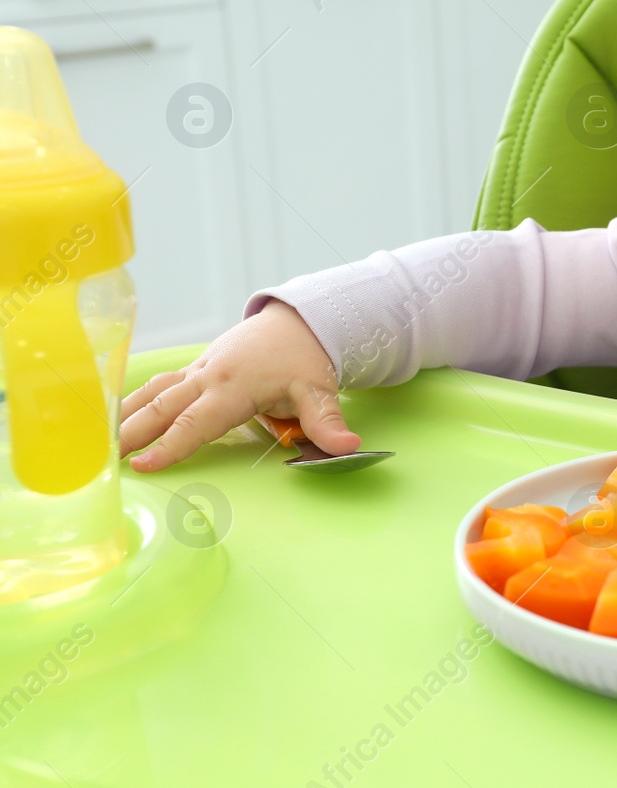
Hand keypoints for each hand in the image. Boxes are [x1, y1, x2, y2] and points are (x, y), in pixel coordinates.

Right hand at [119, 300, 360, 471]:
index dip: (173, 445)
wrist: (297, 322)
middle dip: (134, 433)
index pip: (199, 422)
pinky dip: (134, 399)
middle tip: (106, 460)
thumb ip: (327, 422)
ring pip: (155, 393)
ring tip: (98, 442)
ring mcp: (198, 371)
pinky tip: (113, 416)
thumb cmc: (305, 360)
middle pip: (165, 408)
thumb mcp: (321, 390)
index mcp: (235, 386)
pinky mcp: (195, 368)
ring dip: (126, 415)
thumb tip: (347, 448)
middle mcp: (209, 377)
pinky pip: (159, 384)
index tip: (146, 465)